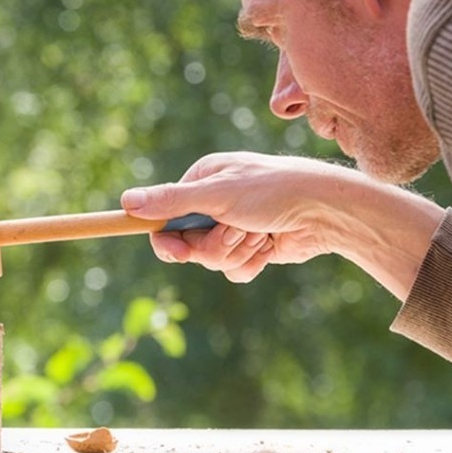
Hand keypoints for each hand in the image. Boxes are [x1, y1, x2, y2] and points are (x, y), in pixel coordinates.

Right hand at [122, 152, 330, 281]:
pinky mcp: (251, 248)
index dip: (168, 239)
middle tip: (236, 232)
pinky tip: (269, 246)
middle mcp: (213, 204)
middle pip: (189, 245)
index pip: (164, 216)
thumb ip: (171, 201)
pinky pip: (235, 270)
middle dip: (215, 246)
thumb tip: (126, 201)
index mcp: (200, 182)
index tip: (176, 252)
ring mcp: (232, 227)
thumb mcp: (217, 195)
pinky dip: (252, 263)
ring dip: (237, 252)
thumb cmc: (272, 191)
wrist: (324, 210)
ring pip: (212, 261)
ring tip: (260, 233)